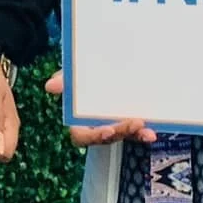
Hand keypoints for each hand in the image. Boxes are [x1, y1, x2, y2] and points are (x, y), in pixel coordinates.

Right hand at [43, 70, 157, 148]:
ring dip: (135, 134)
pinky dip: (144, 132)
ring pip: (124, 136)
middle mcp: (96, 126)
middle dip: (121, 132)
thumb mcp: (73, 76)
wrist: (106, 65)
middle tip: (134, 122)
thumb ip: (64, 80)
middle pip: (107, 137)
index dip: (94, 136)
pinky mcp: (129, 121)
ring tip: (147, 130)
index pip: (82, 136)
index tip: (107, 129)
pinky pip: (136, 131)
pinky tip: (152, 131)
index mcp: (79, 121)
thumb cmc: (82, 74)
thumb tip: (50, 86)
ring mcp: (114, 125)